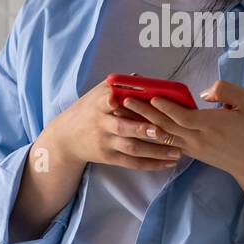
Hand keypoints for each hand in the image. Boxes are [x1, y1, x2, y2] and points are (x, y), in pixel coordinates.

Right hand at [47, 80, 183, 171]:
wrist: (67, 138)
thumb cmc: (89, 110)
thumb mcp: (98, 93)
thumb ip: (120, 85)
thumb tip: (146, 79)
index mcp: (99, 105)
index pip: (103, 101)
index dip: (109, 101)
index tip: (115, 100)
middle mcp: (102, 124)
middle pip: (122, 128)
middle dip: (141, 129)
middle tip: (160, 131)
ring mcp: (106, 143)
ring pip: (132, 148)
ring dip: (155, 151)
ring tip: (177, 151)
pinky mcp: (110, 158)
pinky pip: (133, 163)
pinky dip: (151, 164)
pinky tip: (168, 163)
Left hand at [118, 79, 243, 181]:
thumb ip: (226, 91)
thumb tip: (203, 93)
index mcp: (211, 125)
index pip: (183, 117)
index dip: (167, 108)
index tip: (152, 96)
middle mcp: (198, 138)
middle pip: (166, 127)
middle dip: (145, 114)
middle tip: (125, 101)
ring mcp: (192, 147)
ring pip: (163, 136)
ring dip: (143, 125)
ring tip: (125, 114)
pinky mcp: (190, 152)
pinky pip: (167, 143)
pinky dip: (152, 134)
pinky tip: (140, 125)